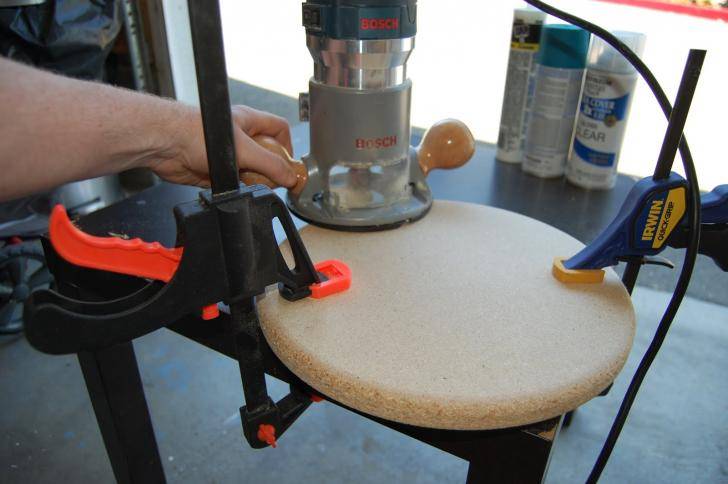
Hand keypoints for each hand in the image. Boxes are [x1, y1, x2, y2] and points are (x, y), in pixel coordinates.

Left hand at [150, 105, 296, 188]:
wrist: (165, 144)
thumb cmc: (195, 130)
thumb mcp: (245, 149)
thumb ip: (271, 165)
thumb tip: (290, 177)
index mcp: (249, 122)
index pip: (279, 129)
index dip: (288, 146)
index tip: (290, 164)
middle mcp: (238, 137)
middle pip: (265, 155)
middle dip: (269, 169)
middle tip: (273, 180)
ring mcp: (225, 155)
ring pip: (248, 172)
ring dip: (251, 181)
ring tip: (249, 183)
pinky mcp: (212, 171)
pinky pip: (231, 185)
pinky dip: (234, 190)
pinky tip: (232, 188)